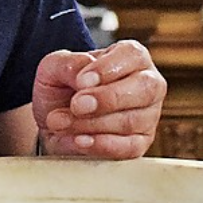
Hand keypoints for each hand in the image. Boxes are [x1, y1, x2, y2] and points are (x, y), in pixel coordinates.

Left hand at [31, 40, 165, 158]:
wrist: (54, 121)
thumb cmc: (61, 87)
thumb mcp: (54, 67)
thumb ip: (69, 64)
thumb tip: (84, 77)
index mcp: (130, 57)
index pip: (132, 55)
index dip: (107, 68)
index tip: (81, 81)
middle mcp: (147, 84)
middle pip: (145, 88)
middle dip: (108, 98)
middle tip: (76, 105)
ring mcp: (147, 116)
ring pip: (131, 120)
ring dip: (91, 123)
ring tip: (61, 122)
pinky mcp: (140, 144)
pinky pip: (129, 147)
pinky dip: (102, 145)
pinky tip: (80, 140)